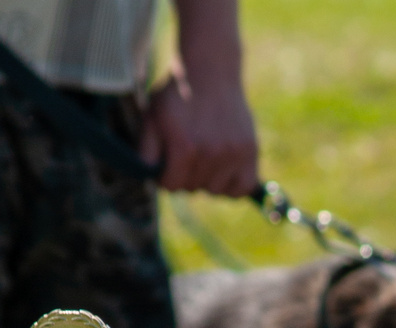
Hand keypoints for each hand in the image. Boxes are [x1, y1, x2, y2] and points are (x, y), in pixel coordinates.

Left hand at [139, 70, 258, 196]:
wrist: (210, 69)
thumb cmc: (177, 96)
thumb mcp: (151, 117)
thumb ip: (146, 152)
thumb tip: (151, 179)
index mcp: (185, 148)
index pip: (170, 186)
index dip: (165, 173)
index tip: (168, 158)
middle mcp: (211, 154)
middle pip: (192, 188)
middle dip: (185, 174)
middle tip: (188, 148)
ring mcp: (233, 154)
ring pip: (215, 191)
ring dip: (207, 178)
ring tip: (205, 154)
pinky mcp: (250, 151)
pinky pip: (241, 188)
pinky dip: (232, 184)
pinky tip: (224, 168)